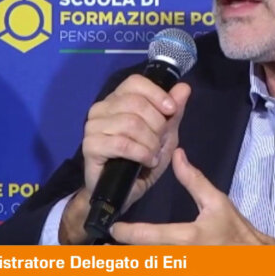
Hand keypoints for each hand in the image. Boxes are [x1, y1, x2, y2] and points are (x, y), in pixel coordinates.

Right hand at [59, 75, 191, 244]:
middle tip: (159, 143)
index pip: (135, 82)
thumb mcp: (164, 136)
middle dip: (157, 125)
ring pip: (131, 123)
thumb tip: (184, 87)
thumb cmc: (142, 160)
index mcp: (118, 99)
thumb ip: (173, 113)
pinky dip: (141, 153)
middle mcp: (102, 108)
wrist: (123, 193)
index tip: (171, 111)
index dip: (157, 94)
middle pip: (136, 103)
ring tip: (153, 155)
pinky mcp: (90, 146)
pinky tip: (146, 161)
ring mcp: (93, 126)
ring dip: (150, 142)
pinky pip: (122, 143)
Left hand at [111, 148, 274, 275]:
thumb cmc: (239, 235)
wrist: (263, 271)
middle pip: (136, 266)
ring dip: (133, 274)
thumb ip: (194, 180)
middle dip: (121, 257)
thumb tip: (177, 155)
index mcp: (186, 240)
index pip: (143, 238)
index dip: (123, 233)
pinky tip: (156, 273)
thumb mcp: (218, 203)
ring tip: (127, 263)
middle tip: (112, 249)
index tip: (113, 229)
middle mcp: (180, 267)